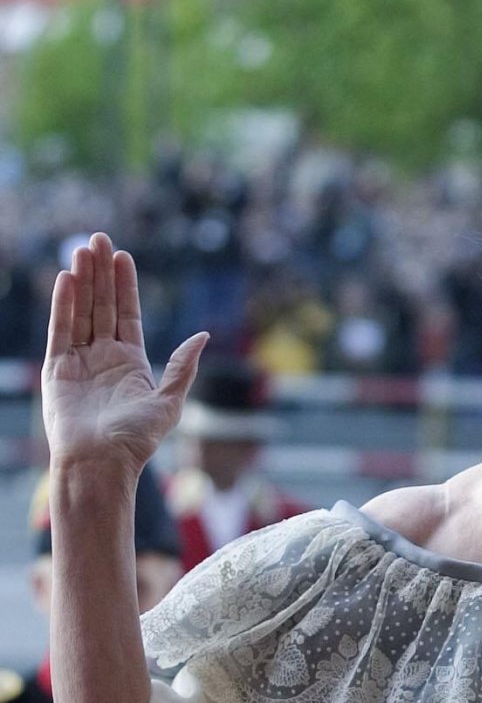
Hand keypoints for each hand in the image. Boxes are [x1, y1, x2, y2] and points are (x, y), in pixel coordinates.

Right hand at [42, 232, 208, 472]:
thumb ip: (183, 367)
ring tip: (83, 249)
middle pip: (101, 306)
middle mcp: (103, 359)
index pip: (127, 315)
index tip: (123, 257)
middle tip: (100, 238)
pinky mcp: (57, 369)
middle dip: (101, 273)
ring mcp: (79, 362)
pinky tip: (67, 278)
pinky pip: (61, 330)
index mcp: (131, 364)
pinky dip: (63, 304)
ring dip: (82, 281)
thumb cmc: (136, 440)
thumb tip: (203, 335)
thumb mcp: (168, 402)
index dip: (125, 286)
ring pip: (80, 312)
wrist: (100, 464)